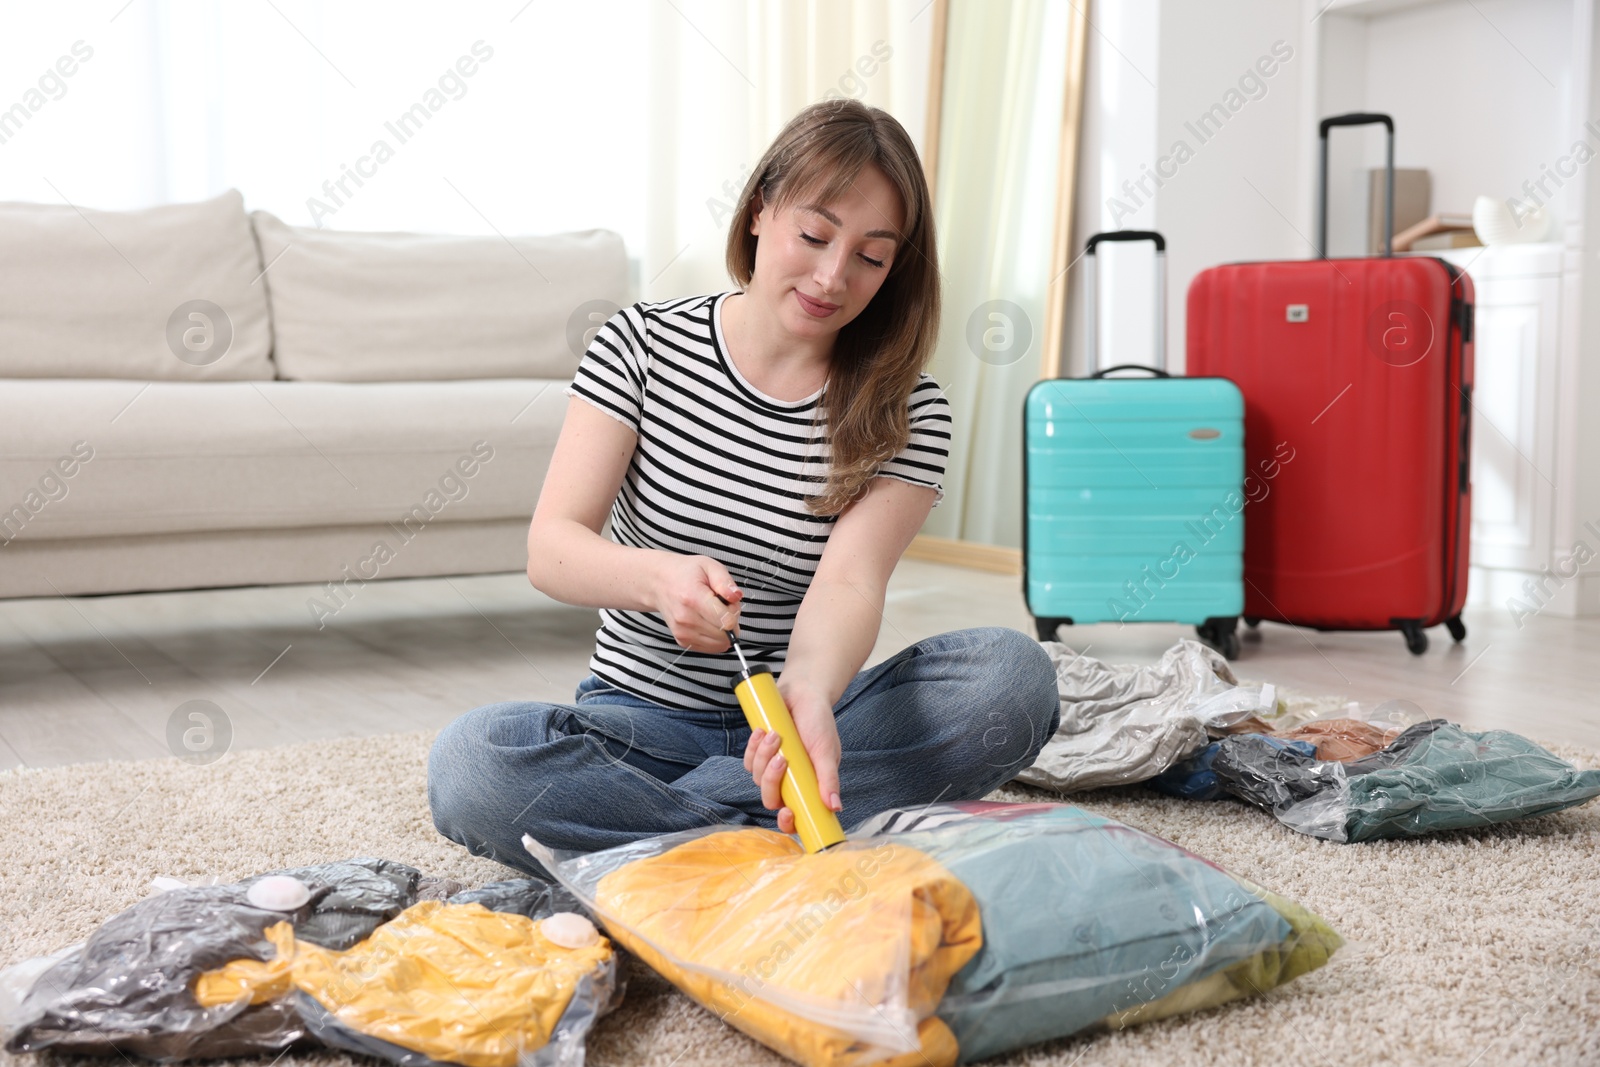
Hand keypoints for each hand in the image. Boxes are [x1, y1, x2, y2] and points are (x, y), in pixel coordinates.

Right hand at [652, 553, 740, 651]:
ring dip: (723, 629)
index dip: (735, 611)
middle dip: (731, 620)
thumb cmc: (685, 573)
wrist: (660, 582)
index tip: (728, 601)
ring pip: (720, 643)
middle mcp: (686, 619)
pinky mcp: (683, 641)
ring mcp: (683, 632)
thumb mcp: (709, 566)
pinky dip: (716, 636)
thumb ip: (725, 582)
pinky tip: (708, 620)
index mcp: (693, 598)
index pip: (727, 621)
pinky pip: (712, 647)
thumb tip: (736, 597)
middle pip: (726, 634)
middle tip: (721, 605)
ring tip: (713, 612)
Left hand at [741, 679, 841, 835]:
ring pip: (757, 778)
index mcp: (807, 787)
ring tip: (777, 735)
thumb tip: (835, 807)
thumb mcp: (826, 751)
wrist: (803, 693)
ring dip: (764, 757)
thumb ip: (828, 779)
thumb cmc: (819, 723)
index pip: (794, 817)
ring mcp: (772, 769)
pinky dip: (754, 747)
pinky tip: (763, 732)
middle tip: (782, 759)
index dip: (787, 822)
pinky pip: (748, 761)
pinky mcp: (759, 753)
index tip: (787, 812)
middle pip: (771, 798)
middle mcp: (789, 782)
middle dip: (772, 781)